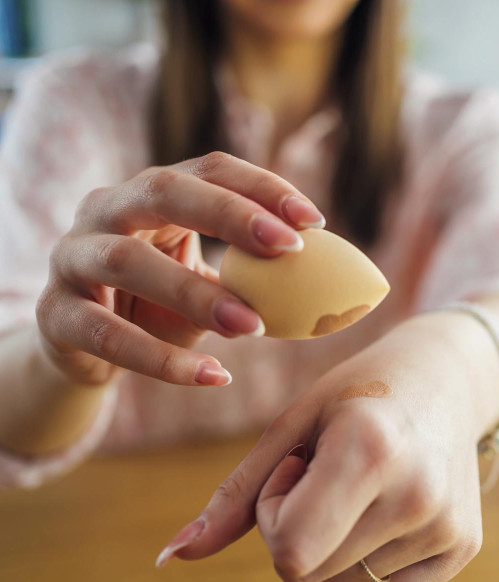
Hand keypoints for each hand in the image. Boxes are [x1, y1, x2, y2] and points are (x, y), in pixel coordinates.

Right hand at [36, 152, 324, 385]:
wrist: (89, 343)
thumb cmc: (158, 303)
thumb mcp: (203, 280)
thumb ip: (248, 275)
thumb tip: (323, 284)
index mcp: (151, 194)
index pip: (209, 169)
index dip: (262, 187)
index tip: (313, 221)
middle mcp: (106, 210)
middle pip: (163, 192)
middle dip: (229, 214)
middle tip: (288, 248)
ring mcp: (73, 258)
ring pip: (127, 262)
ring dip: (196, 294)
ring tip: (253, 327)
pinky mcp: (57, 314)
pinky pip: (108, 335)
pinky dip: (163, 360)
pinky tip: (214, 376)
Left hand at [157, 316, 486, 581]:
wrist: (444, 379)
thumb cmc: (356, 391)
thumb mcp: (293, 425)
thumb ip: (235, 496)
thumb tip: (169, 557)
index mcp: (368, 451)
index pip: (289, 550)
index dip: (274, 514)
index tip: (295, 466)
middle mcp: (415, 494)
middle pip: (310, 572)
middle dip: (299, 526)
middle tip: (329, 470)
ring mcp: (445, 524)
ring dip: (334, 540)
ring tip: (364, 481)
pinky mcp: (465, 546)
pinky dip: (370, 558)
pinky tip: (391, 504)